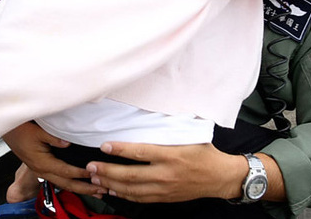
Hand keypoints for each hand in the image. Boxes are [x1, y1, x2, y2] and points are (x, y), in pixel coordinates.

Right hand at [3, 122, 105, 196]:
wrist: (8, 132)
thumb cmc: (20, 131)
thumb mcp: (38, 131)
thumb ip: (53, 137)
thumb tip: (67, 142)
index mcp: (42, 163)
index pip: (66, 172)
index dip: (80, 173)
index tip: (94, 173)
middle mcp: (42, 170)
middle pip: (66, 184)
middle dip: (84, 189)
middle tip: (100, 191)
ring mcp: (42, 171)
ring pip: (63, 184)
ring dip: (79, 188)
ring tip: (95, 191)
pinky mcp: (42, 168)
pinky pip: (59, 179)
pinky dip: (71, 183)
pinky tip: (79, 183)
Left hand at [85, 142, 244, 202]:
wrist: (219, 177)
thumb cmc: (204, 152)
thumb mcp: (190, 135)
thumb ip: (169, 127)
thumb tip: (151, 111)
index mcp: (171, 155)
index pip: (141, 152)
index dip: (120, 150)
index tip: (104, 146)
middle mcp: (166, 174)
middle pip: (130, 175)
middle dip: (107, 171)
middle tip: (91, 167)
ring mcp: (164, 188)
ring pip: (132, 189)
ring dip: (111, 185)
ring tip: (95, 179)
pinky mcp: (165, 198)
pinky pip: (140, 198)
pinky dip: (123, 195)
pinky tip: (112, 190)